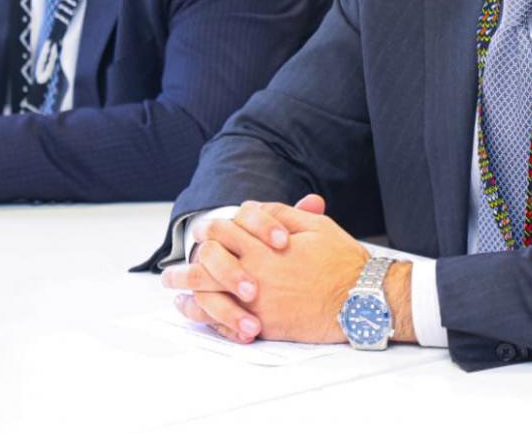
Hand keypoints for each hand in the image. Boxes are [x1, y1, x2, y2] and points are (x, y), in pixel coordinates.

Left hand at [164, 197, 414, 344]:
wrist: (359, 298)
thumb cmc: (342, 261)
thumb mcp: (317, 226)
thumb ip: (283, 213)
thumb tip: (257, 209)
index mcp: (265, 245)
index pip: (222, 231)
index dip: (208, 231)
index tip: (201, 235)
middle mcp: (255, 272)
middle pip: (205, 264)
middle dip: (184, 266)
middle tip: (171, 271)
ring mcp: (256, 301)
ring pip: (207, 294)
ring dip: (186, 291)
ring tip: (174, 291)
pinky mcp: (263, 323)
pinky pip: (222, 321)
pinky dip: (203, 316)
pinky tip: (195, 312)